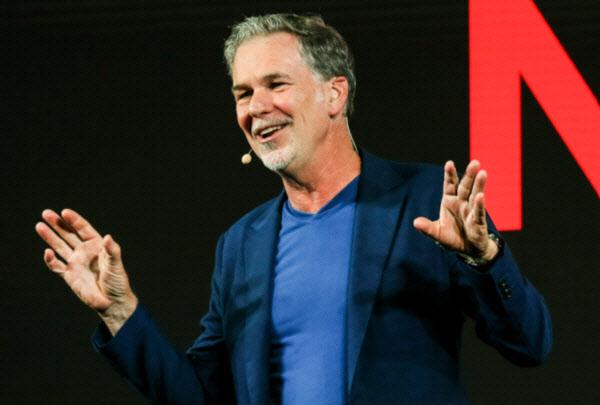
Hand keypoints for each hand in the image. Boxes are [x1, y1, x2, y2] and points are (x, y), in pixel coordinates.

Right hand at [35, 209, 136, 334]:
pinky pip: (56, 265)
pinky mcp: (69, 275)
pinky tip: (47, 252)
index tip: (64, 212)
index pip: (83, 229)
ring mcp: (76, 262)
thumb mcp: (116, 265)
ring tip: (39, 226)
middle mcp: (84, 251)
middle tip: (46, 213)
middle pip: (68, 234)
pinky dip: (51, 260)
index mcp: (97, 245)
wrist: (111, 302)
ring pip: (60, 246)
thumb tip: (108, 237)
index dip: (74, 220)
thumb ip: (112, 251)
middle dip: (58, 224)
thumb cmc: (117, 282)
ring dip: (50, 237)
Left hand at [413, 160, 497, 260]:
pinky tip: (480, 196)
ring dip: (479, 185)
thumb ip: (427, 228)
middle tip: (475, 163)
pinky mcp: (478, 223)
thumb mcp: (437, 233)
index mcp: (450, 202)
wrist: (468, 251)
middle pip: (465, 187)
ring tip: (483, 173)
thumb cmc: (453, 238)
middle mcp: (461, 203)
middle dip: (469, 175)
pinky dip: (478, 205)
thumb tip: (415, 222)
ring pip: (475, 195)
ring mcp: (470, 212)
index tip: (449, 163)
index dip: (450, 175)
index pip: (450, 185)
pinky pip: (478, 212)